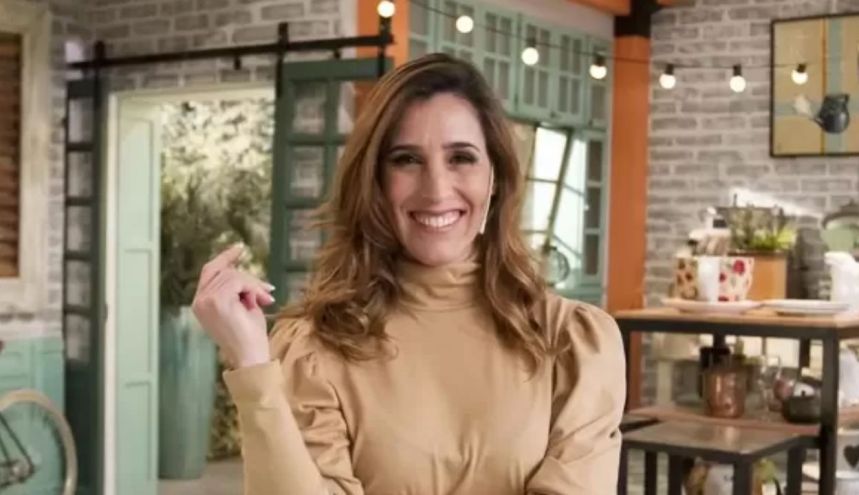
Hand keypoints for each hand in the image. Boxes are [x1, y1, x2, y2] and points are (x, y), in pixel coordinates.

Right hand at [191, 244, 275, 367]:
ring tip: (265, 300)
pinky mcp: (217, 301)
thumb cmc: (249, 336)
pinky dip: (253, 288)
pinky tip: (260, 302)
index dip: (225, 258)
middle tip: (267, 292)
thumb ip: (237, 288)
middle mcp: (199, 301)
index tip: (240, 248)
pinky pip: (239, 281)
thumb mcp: (242, 305)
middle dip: (249, 278)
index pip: (209, 271)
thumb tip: (242, 270)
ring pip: (234, 275)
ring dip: (254, 286)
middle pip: (225, 271)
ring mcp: (206, 300)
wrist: (250, 357)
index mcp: (201, 303)